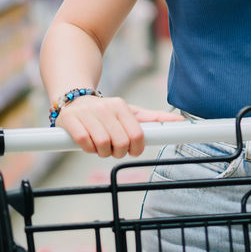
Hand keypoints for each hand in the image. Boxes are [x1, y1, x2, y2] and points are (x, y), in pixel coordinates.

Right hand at [54, 96, 182, 158]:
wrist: (73, 98)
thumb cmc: (106, 111)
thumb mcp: (130, 112)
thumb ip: (153, 119)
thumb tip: (180, 122)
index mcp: (121, 106)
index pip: (137, 135)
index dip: (136, 149)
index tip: (132, 151)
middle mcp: (106, 108)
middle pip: (120, 143)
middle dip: (118, 152)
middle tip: (114, 149)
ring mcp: (87, 114)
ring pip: (102, 144)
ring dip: (102, 153)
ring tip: (100, 147)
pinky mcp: (70, 120)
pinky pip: (84, 142)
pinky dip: (87, 148)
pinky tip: (88, 144)